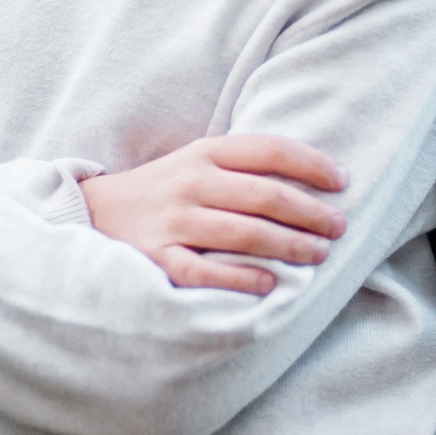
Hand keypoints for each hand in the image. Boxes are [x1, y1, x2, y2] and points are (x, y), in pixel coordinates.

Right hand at [81, 136, 346, 295]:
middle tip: (339, 227)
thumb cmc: (165, 189)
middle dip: (311, 212)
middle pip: (265, 195)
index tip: (342, 182)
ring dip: (289, 245)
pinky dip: (238, 278)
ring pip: (243, 233)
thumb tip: (313, 181)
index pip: (270, 150)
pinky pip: (203, 270)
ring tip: (318, 255)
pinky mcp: (156, 257)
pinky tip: (268, 284)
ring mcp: (173, 220)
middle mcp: (191, 182)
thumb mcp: (198, 162)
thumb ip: (244, 166)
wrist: (93, 213)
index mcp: (205, 152)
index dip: (312, 164)